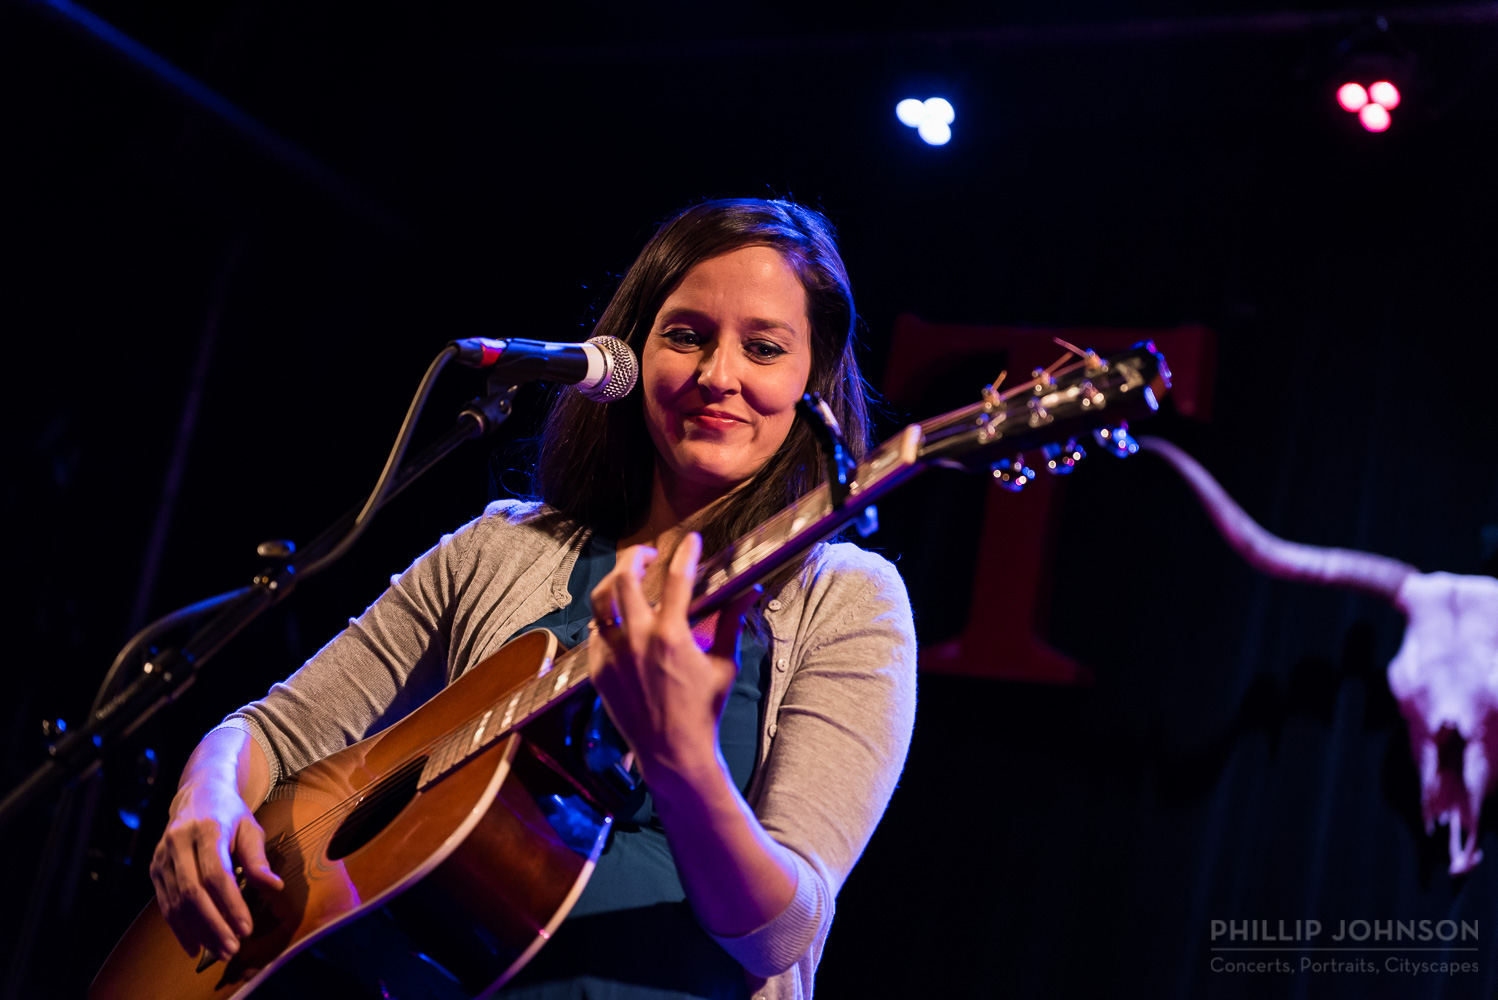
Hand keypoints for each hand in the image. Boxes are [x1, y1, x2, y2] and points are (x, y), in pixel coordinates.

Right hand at [149, 778, 282, 960]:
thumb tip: (275, 887)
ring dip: (198, 931)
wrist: (197, 794)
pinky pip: (165, 905)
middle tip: (232, 949)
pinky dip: (180, 929)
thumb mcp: (250, 828)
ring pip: (176, 903)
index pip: (217, 874)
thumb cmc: (230, 814)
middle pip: (193, 892)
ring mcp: (162, 857)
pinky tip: (195, 947)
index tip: (246, 929)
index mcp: (207, 829)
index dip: (231, 904)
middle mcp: (179, 842)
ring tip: (219, 951)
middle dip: (213, 925)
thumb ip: (258, 859)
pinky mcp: (155, 870)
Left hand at [587, 532, 758, 788]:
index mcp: (672, 636)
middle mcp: (638, 640)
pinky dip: (607, 622)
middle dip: (636, 556)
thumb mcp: (724, 665)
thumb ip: (731, 623)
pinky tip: (620, 622)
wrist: (673, 752)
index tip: (691, 540)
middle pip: (624, 578)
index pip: (678, 578)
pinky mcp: (598, 671)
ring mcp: (613, 655)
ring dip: (613, 583)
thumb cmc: (703, 710)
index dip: (686, 552)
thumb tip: (749, 593)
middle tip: (648, 554)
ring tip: (627, 580)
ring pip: (599, 601)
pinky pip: (596, 633)